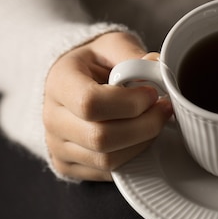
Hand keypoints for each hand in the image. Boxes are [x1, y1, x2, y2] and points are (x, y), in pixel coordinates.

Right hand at [43, 32, 172, 180]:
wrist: (71, 82)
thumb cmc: (94, 62)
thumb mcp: (112, 45)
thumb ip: (133, 56)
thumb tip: (157, 69)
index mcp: (59, 82)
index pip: (90, 103)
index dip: (129, 103)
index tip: (152, 93)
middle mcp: (52, 118)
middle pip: (101, 137)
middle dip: (144, 126)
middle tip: (164, 109)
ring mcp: (57, 146)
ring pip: (107, 160)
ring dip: (142, 143)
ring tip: (155, 121)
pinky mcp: (67, 166)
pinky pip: (107, 173)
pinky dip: (132, 157)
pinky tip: (140, 136)